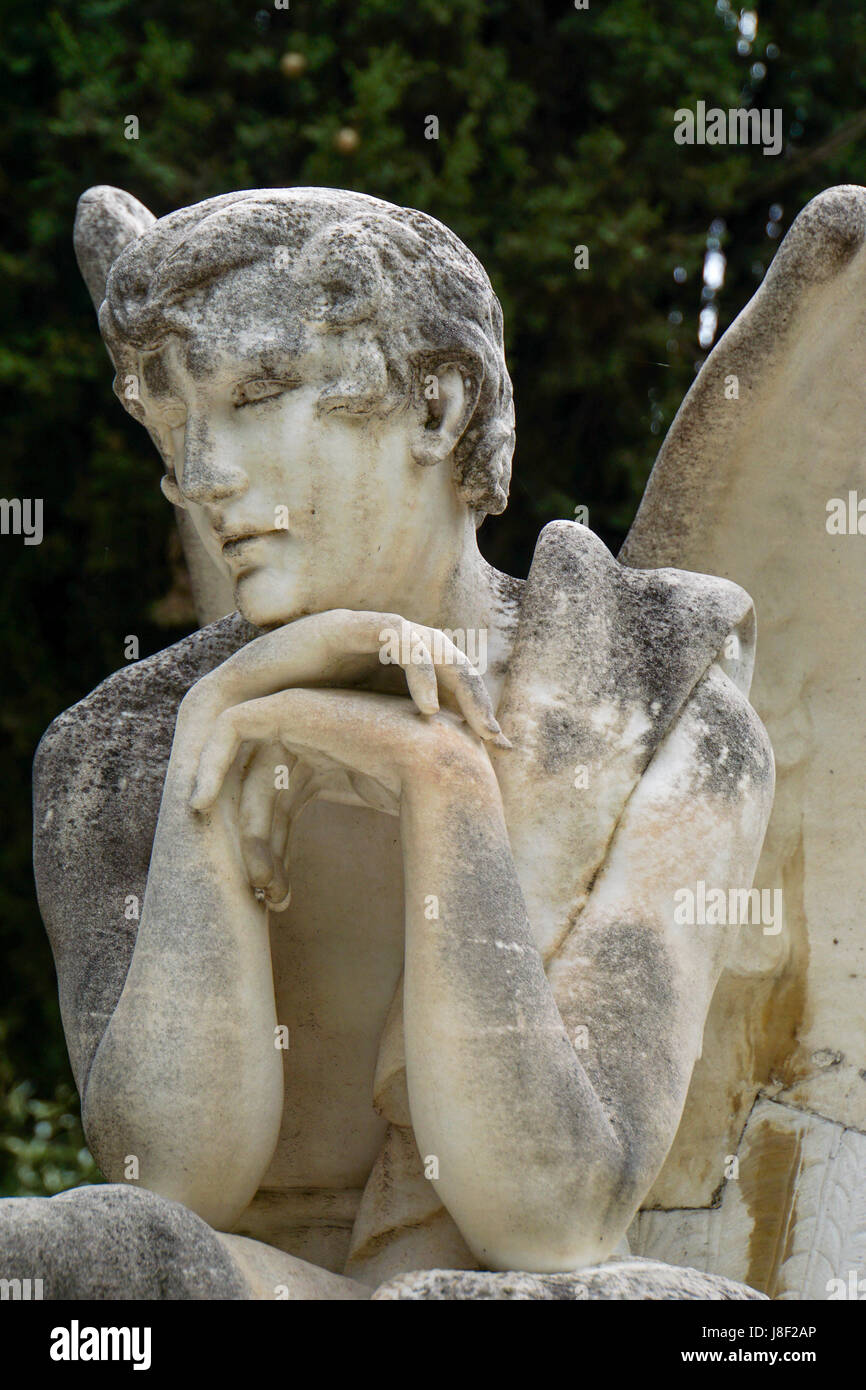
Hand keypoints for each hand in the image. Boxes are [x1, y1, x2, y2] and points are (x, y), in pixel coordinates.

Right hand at [186, 608, 509, 745]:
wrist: (231, 701)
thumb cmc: (284, 732)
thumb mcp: (345, 751)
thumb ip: (381, 764)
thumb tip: (424, 813)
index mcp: (389, 674)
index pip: (449, 689)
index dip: (476, 715)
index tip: (500, 753)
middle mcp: (384, 648)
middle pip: (452, 665)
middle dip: (478, 700)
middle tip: (498, 742)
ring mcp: (367, 631)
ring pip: (434, 647)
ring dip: (457, 683)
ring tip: (474, 725)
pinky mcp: (346, 623)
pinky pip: (398, 638)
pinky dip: (418, 669)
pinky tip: (430, 707)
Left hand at [189, 686, 500, 911]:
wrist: (442, 779)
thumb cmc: (418, 808)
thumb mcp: (360, 821)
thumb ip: (323, 832)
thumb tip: (287, 882)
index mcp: (326, 757)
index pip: (276, 806)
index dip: (270, 853)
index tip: (278, 900)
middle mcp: (309, 736)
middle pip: (256, 793)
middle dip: (254, 847)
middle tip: (263, 893)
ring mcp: (301, 717)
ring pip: (243, 772)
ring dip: (242, 828)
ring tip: (258, 879)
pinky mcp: (289, 704)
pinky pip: (231, 727)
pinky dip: (208, 763)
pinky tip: (199, 804)